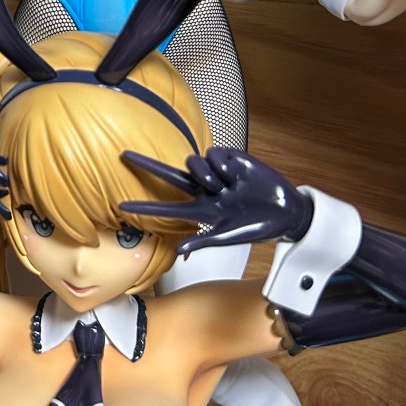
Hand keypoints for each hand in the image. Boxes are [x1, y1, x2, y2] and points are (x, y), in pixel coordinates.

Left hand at [120, 145, 312, 254]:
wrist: (285, 211)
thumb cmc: (257, 227)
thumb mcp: (228, 237)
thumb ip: (202, 240)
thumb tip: (177, 251)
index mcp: (201, 210)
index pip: (166, 208)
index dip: (145, 207)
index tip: (120, 206)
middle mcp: (204, 190)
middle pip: (170, 176)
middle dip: (148, 166)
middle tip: (124, 156)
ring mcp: (216, 174)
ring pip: (194, 163)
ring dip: (204, 173)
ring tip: (223, 184)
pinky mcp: (232, 159)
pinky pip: (214, 154)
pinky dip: (222, 163)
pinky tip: (234, 173)